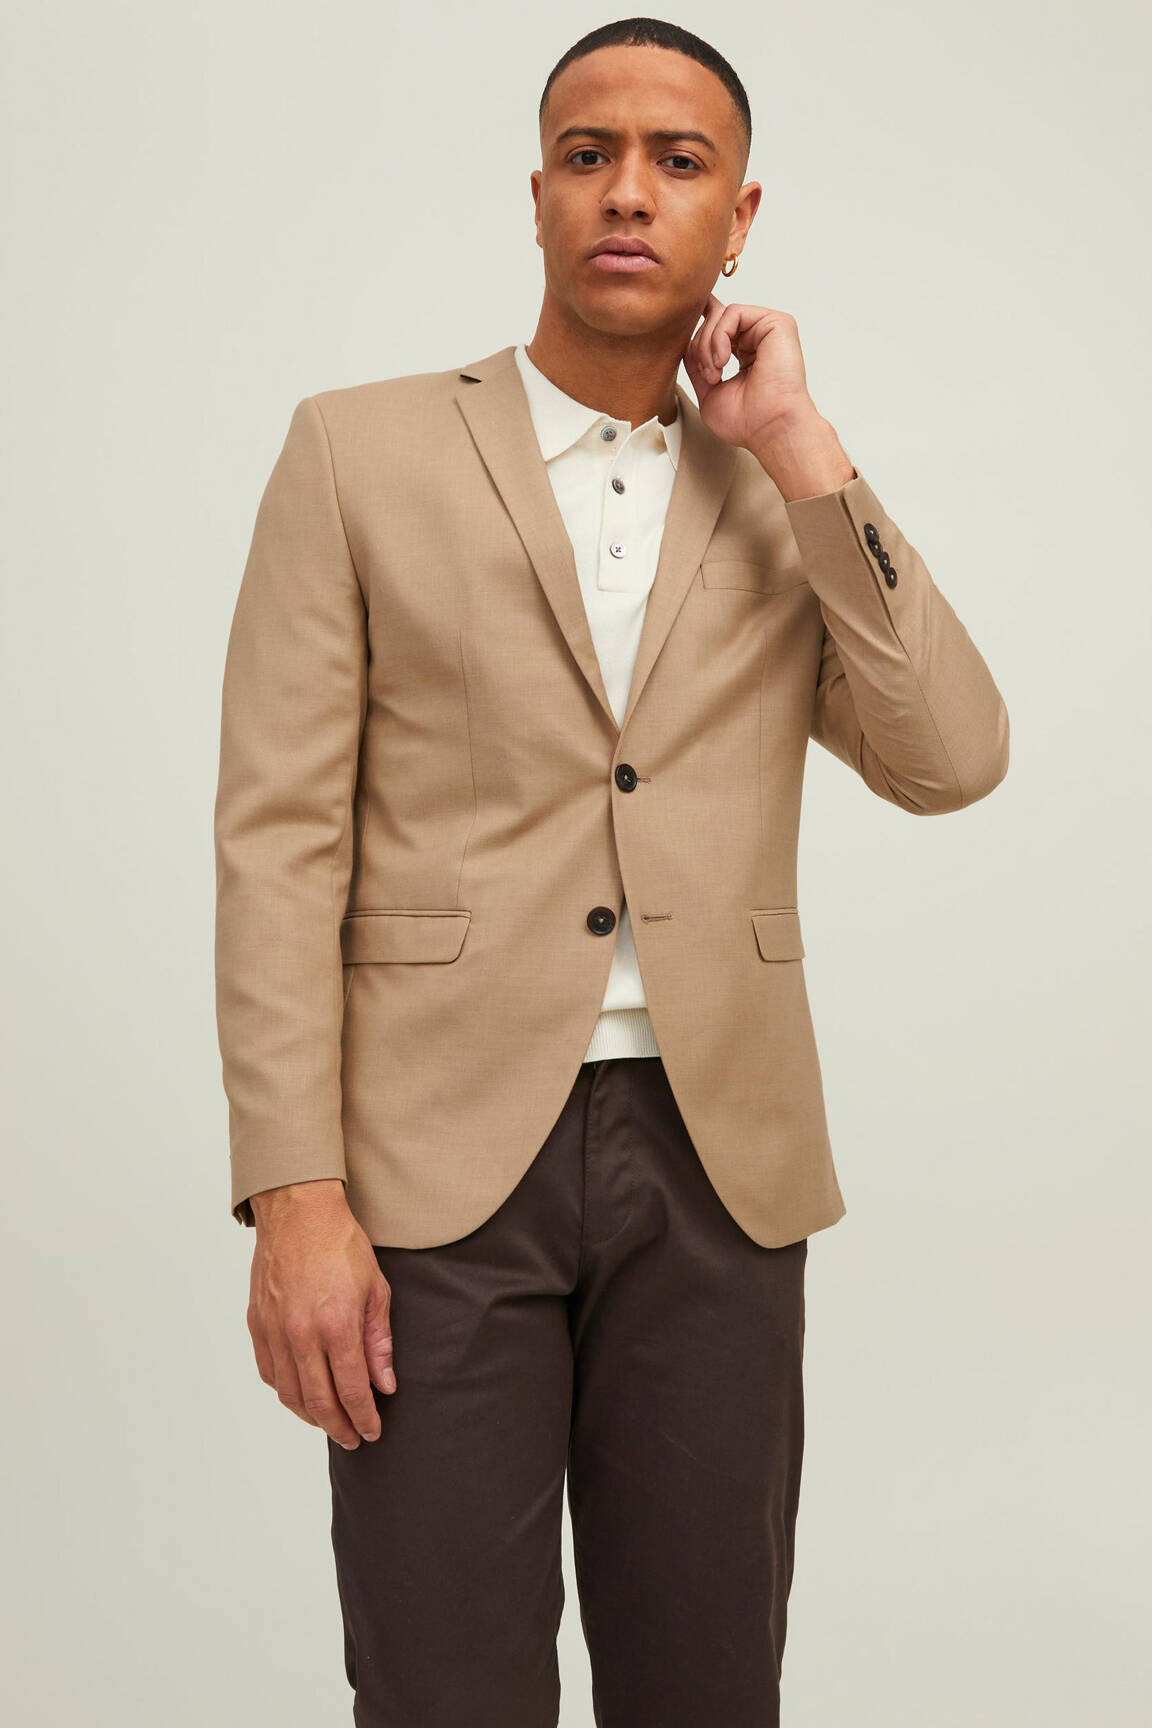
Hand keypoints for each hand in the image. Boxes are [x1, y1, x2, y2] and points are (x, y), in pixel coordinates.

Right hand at [246, 1179, 395, 1448]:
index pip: (352, 1390)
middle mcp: (301, 1334)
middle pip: (319, 1402)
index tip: (373, 1432)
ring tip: (330, 1422)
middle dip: (339, 1427)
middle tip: (354, 1439)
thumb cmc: (341, 1244)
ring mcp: (275, 1330)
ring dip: (311, 1415)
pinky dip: (285, 1391)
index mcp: (336, 1325)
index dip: (364, 1418)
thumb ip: (379, 1341)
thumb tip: (385, 1383)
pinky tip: (301, 1394)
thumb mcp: (376, 1289)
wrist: (298, 1212)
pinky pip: (269, 1372)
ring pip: (290, 1393)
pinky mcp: (257, 1323)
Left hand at [683, 293, 815, 450]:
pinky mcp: (777, 323)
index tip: (691, 354)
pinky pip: (733, 313)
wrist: (770, 429)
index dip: (699, 331)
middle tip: (708, 376)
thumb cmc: (747, 422)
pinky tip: (722, 361)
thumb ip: (698, 366)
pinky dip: (719, 336)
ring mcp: (767, 330)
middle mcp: (758, 339)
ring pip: (721, 315)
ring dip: (707, 344)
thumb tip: (686, 342)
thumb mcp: (709, 393)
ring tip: (714, 373)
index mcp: (746, 354)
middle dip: (699, 348)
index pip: (719, 329)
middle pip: (714, 320)